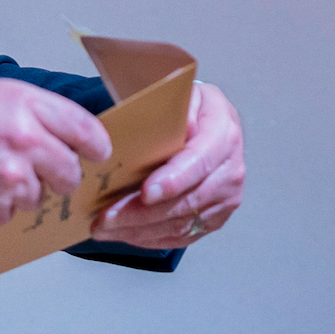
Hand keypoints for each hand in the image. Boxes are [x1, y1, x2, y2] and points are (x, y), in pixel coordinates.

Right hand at [0, 78, 112, 227]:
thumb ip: (34, 116)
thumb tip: (65, 142)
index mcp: (28, 105)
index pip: (87, 132)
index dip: (95, 147)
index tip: (94, 155)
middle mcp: (25, 140)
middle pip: (71, 173)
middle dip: (60, 177)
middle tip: (35, 171)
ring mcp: (10, 179)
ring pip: (39, 199)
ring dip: (21, 193)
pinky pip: (9, 217)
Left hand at [91, 81, 243, 248]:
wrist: (215, 126)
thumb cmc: (192, 110)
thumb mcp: (184, 95)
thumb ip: (176, 108)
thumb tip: (175, 127)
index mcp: (223, 135)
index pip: (198, 162)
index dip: (173, 180)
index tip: (146, 193)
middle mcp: (230, 170)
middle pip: (186, 201)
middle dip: (142, 213)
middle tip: (106, 218)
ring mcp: (226, 198)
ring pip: (181, 224)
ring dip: (140, 230)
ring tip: (104, 228)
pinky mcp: (216, 218)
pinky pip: (182, 237)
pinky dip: (150, 238)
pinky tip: (124, 234)